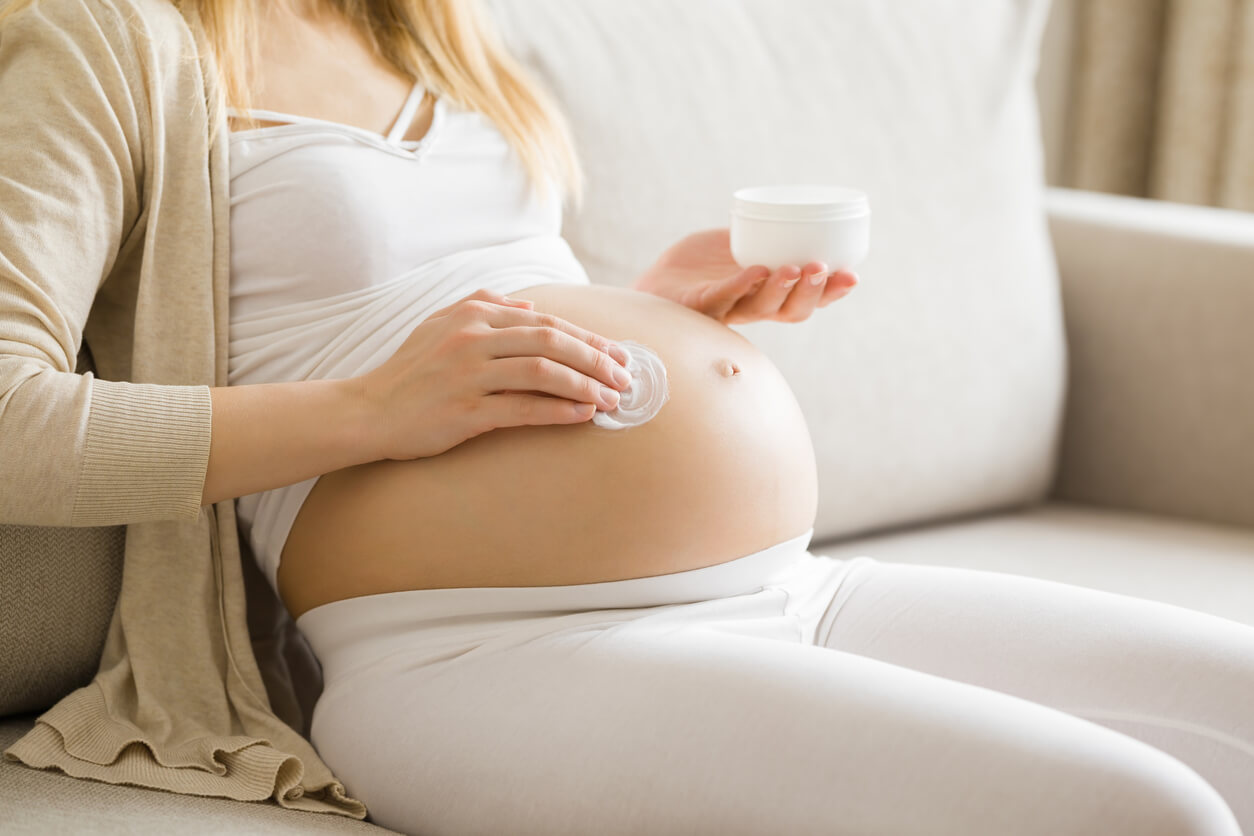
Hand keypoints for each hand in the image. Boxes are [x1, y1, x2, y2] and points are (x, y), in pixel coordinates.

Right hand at [357, 288, 632, 460]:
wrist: (368, 410)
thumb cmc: (409, 372)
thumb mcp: (440, 326)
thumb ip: (484, 308)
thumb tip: (529, 309)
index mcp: (472, 315)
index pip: (544, 322)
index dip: (587, 337)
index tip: (617, 353)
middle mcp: (471, 339)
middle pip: (550, 341)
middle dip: (596, 358)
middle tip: (624, 376)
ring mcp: (467, 375)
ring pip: (542, 372)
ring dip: (584, 385)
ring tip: (611, 399)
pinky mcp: (464, 411)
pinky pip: (522, 408)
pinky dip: (558, 411)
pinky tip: (583, 416)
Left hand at [635, 228, 858, 324]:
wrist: (653, 287)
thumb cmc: (697, 270)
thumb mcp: (736, 247)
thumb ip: (762, 235)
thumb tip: (796, 206)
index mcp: (767, 298)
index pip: (806, 301)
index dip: (830, 293)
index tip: (852, 276)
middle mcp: (749, 309)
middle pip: (789, 311)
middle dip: (812, 292)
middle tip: (825, 269)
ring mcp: (724, 309)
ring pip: (760, 308)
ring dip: (781, 289)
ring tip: (796, 268)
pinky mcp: (695, 304)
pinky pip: (720, 297)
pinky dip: (739, 285)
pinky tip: (756, 270)